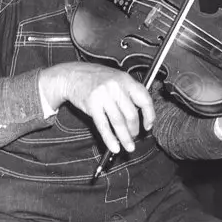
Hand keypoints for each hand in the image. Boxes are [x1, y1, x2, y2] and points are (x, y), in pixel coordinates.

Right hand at [38, 62, 153, 155]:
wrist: (72, 74)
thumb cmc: (96, 78)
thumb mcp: (116, 78)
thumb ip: (128, 92)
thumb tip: (142, 115)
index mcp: (126, 79)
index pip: (144, 99)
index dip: (149, 115)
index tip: (149, 125)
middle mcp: (116, 86)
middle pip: (131, 114)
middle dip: (135, 129)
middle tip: (135, 136)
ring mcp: (103, 95)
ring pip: (118, 122)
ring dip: (125, 138)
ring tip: (129, 147)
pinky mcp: (92, 104)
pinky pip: (103, 126)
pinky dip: (110, 139)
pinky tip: (114, 147)